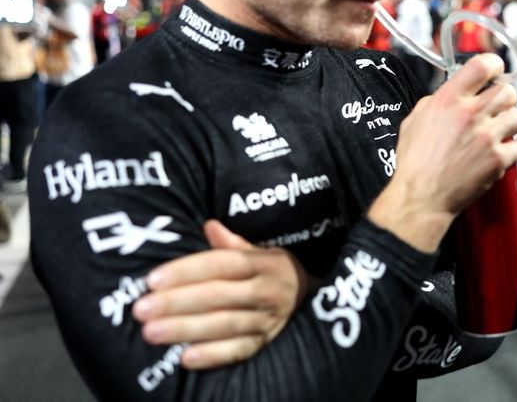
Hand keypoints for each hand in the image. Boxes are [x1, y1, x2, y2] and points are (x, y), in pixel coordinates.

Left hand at [132, 220, 308, 369]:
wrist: (307, 295)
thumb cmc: (270, 270)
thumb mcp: (258, 250)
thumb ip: (231, 243)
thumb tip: (209, 225)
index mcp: (262, 262)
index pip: (221, 264)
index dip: (187, 271)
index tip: (152, 279)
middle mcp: (266, 289)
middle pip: (218, 295)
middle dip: (177, 302)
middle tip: (141, 309)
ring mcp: (267, 318)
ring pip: (224, 324)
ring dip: (186, 329)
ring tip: (151, 333)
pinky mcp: (264, 342)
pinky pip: (238, 350)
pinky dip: (213, 355)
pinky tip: (185, 358)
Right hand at [370, 53, 516, 250]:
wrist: (420, 197)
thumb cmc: (415, 162)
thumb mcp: (415, 120)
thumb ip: (437, 100)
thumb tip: (455, 91)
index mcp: (448, 99)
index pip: (482, 65)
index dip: (494, 65)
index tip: (496, 71)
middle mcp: (470, 114)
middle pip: (507, 91)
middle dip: (504, 99)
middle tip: (496, 110)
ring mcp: (487, 137)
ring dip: (512, 123)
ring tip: (501, 131)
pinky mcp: (498, 160)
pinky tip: (506, 150)